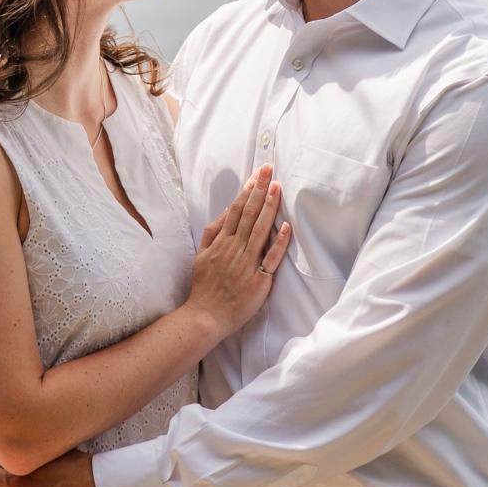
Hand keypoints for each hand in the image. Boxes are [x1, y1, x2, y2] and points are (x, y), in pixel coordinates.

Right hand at [185, 164, 290, 338]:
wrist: (205, 316)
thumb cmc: (205, 287)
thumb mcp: (201, 255)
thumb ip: (213, 232)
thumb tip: (227, 210)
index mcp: (222, 242)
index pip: (237, 210)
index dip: (248, 190)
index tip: (257, 174)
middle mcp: (234, 249)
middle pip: (249, 214)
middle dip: (260, 190)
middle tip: (269, 170)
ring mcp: (247, 263)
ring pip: (260, 230)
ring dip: (269, 208)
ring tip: (277, 188)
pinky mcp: (258, 279)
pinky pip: (270, 258)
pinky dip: (278, 243)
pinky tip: (286, 227)